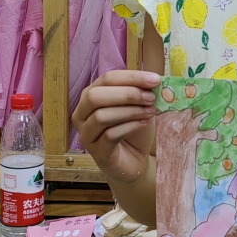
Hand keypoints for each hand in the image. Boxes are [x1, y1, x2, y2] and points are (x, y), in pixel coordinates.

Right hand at [72, 69, 159, 184]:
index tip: (155, 80)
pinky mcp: (97, 151)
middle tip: (151, 97)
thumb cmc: (133, 129)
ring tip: (151, 111)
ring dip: (130, 111)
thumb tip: (153, 80)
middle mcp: (82, 113)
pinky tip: (144, 124)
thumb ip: (141, 92)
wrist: (135, 159)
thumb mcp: (138, 106)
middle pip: (96, 96)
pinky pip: (109, 135)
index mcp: (91, 95)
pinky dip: (130, 127)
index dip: (131, 77)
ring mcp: (86, 134)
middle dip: (127, 94)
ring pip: (101, 116)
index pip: (107, 79)